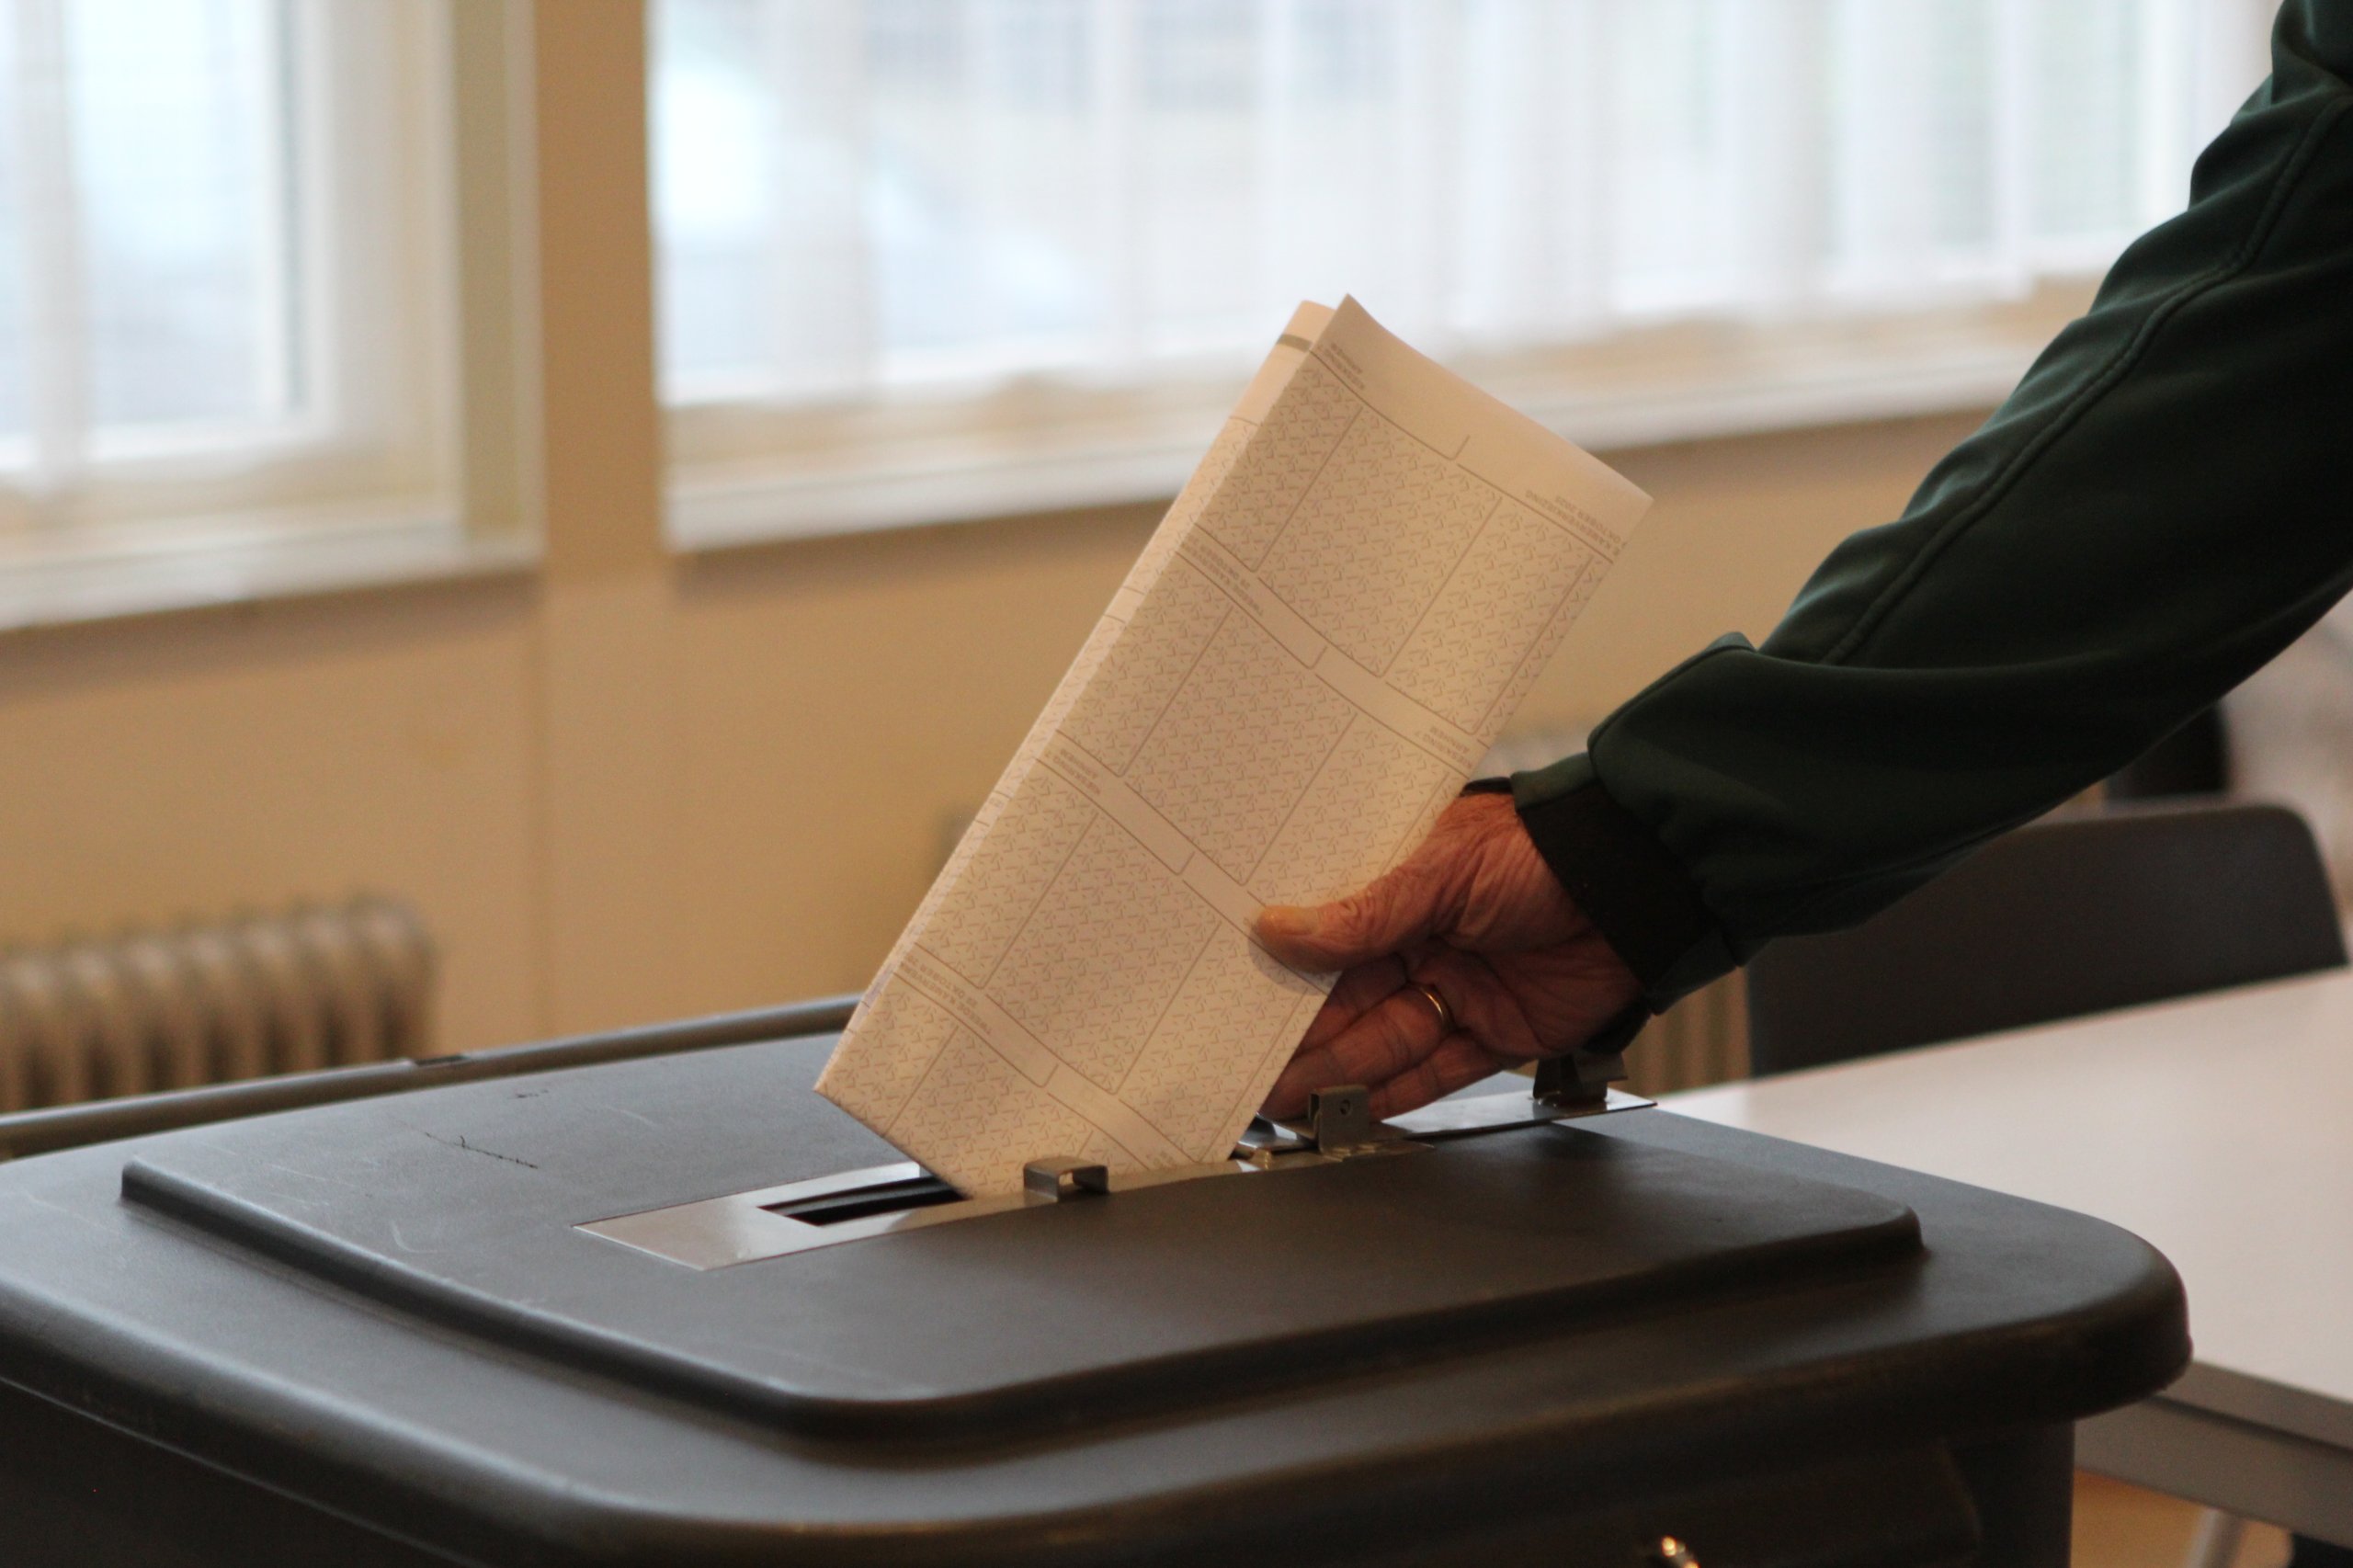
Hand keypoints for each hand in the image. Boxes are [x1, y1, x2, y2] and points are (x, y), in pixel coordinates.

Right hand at [1253, 791, 1640, 1118]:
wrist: (1640, 885)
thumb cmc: (1543, 850)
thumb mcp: (1441, 870)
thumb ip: (1363, 913)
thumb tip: (1278, 930)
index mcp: (1400, 885)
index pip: (1327, 935)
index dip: (1282, 969)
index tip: (1232, 998)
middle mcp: (1423, 939)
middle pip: (1347, 1000)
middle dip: (1297, 1037)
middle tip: (1245, 1069)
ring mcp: (1457, 988)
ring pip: (1382, 1041)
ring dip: (1333, 1074)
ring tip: (1282, 1099)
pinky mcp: (1495, 1032)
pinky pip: (1434, 1071)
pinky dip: (1392, 1094)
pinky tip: (1348, 1111)